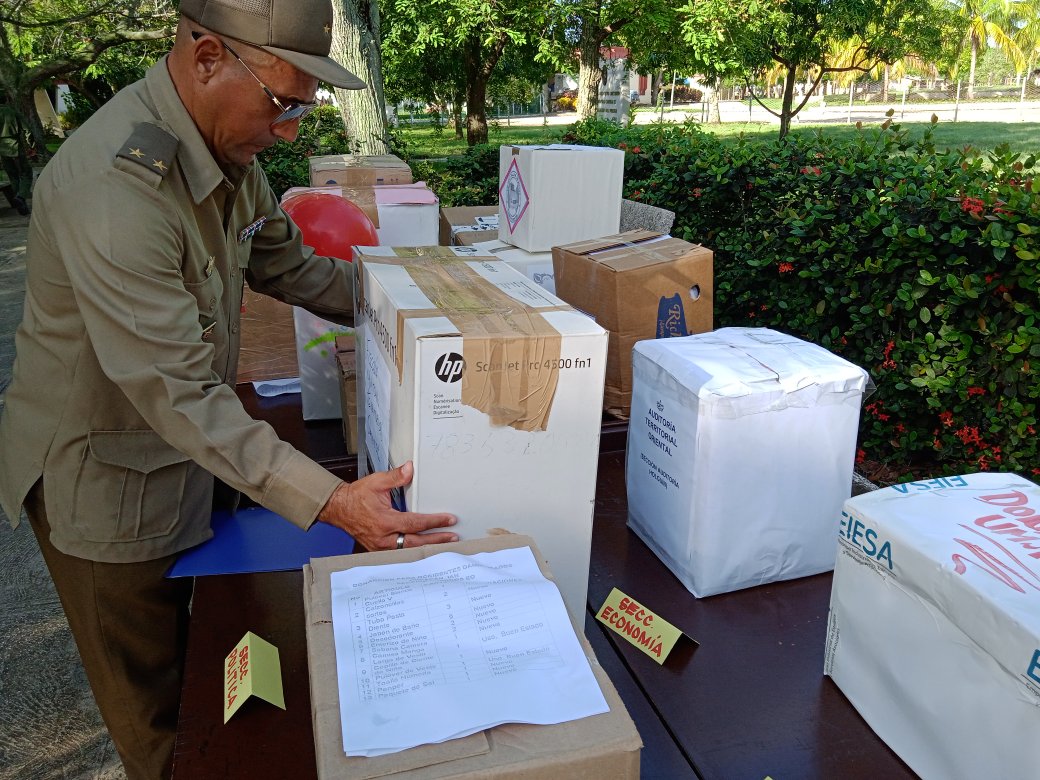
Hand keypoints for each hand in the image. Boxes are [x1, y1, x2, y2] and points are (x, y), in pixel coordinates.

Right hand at [317, 461, 457, 550]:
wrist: (338, 509)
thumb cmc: (356, 497)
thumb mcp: (376, 482)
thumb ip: (396, 477)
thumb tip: (410, 469)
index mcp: (385, 521)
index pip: (416, 523)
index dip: (435, 522)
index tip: (449, 520)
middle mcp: (384, 537)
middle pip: (416, 542)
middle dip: (436, 539)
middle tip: (453, 537)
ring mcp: (380, 546)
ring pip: (409, 550)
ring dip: (427, 547)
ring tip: (443, 543)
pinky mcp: (378, 549)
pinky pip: (400, 552)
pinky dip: (414, 551)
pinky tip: (425, 548)